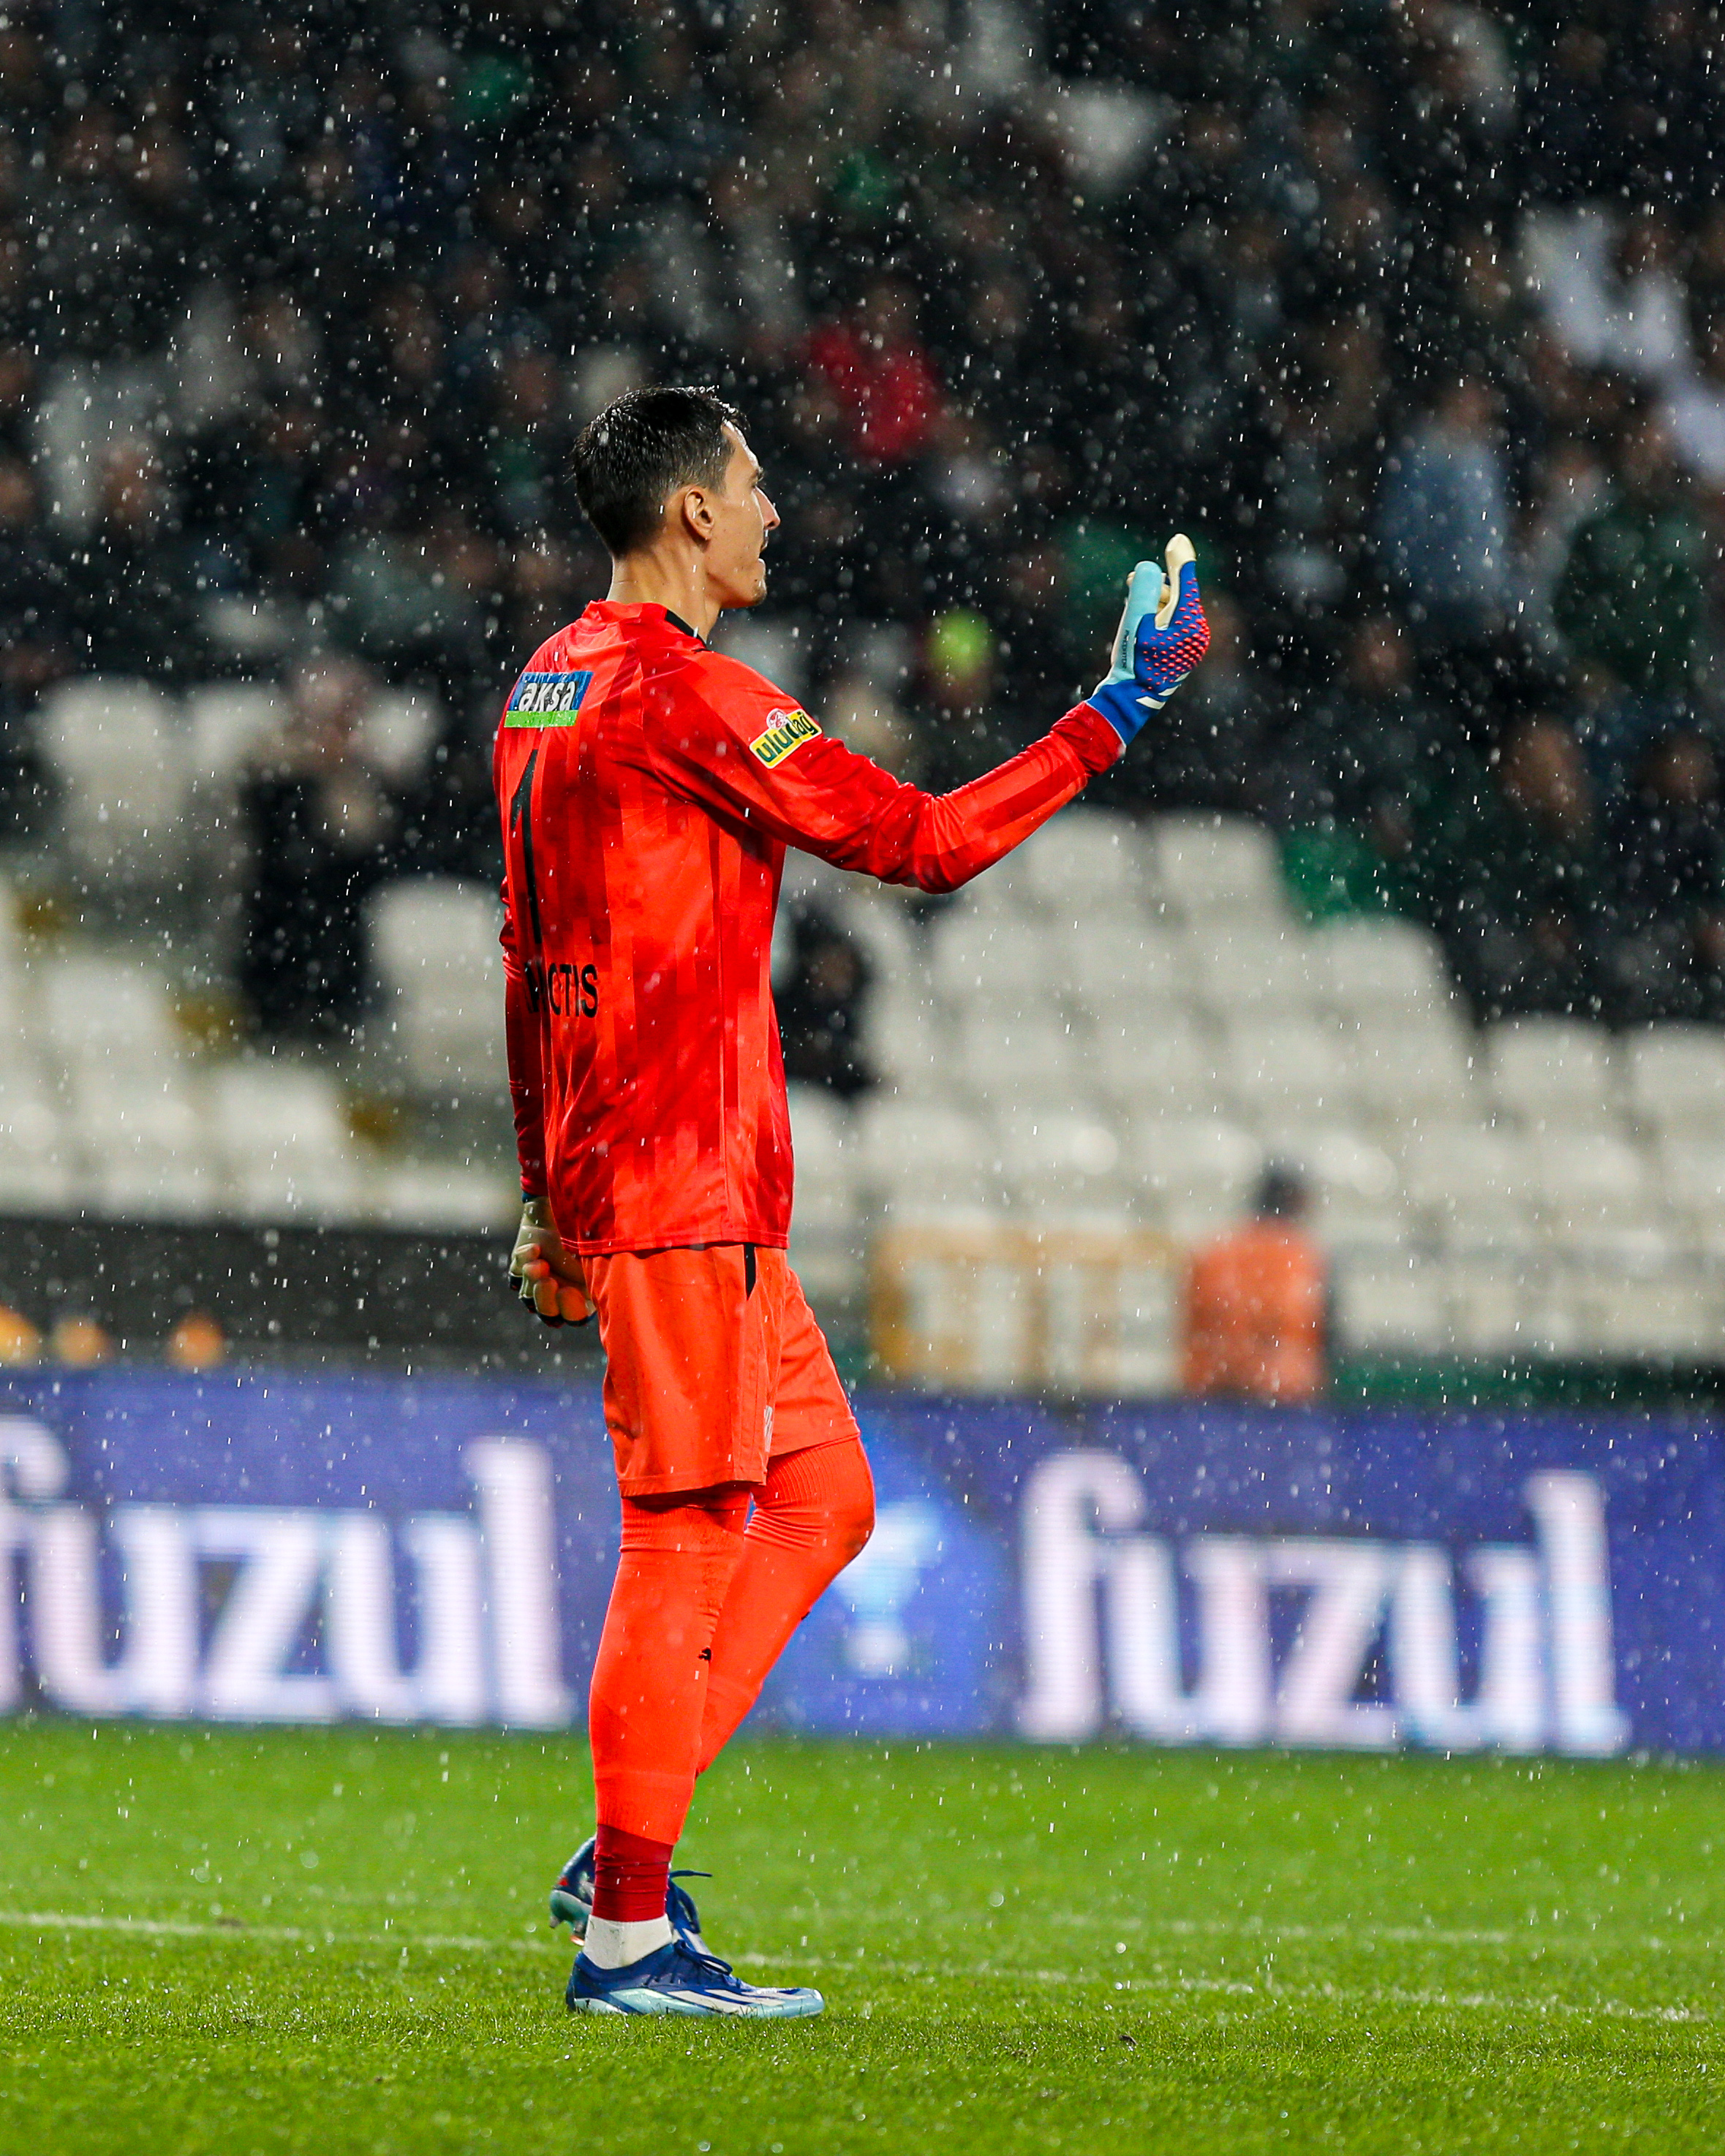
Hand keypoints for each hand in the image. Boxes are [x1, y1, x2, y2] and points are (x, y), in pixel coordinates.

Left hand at [509, 1196, 592, 1326]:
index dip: (569, 1310)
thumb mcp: (598, 1249)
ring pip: (527, 1297)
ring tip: (538, 1260)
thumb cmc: (587, 1225)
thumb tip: (614, 1286)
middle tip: (547, 1278)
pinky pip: (515, 1275)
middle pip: (547, 1313)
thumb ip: (602, 1270)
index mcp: (583, 1293)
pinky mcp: (520, 1267)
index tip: (568, 1290)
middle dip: (544, 1297)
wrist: (564, 1200)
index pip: (574, 1318)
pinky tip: (533, 1248)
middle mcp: (559, 1292)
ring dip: (532, 1280)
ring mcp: (537, 1281)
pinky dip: (522, 1263)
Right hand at [1087, 534, 1209, 746]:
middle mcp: (1198, 633)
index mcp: (1190, 624)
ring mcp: (1193, 645)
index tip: (1177, 540)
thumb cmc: (1132, 661)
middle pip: (1179, 595)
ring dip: (1154, 603)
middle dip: (1156, 588)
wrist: (1131, 700)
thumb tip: (1149, 563)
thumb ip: (1144, 589)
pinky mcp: (1185, 652)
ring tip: (1133, 609)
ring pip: (1175, 610)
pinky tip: (1142, 625)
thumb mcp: (1135, 621)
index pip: (1185, 584)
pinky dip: (1158, 617)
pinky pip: (1174, 624)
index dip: (1179, 561)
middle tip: (1130, 583)